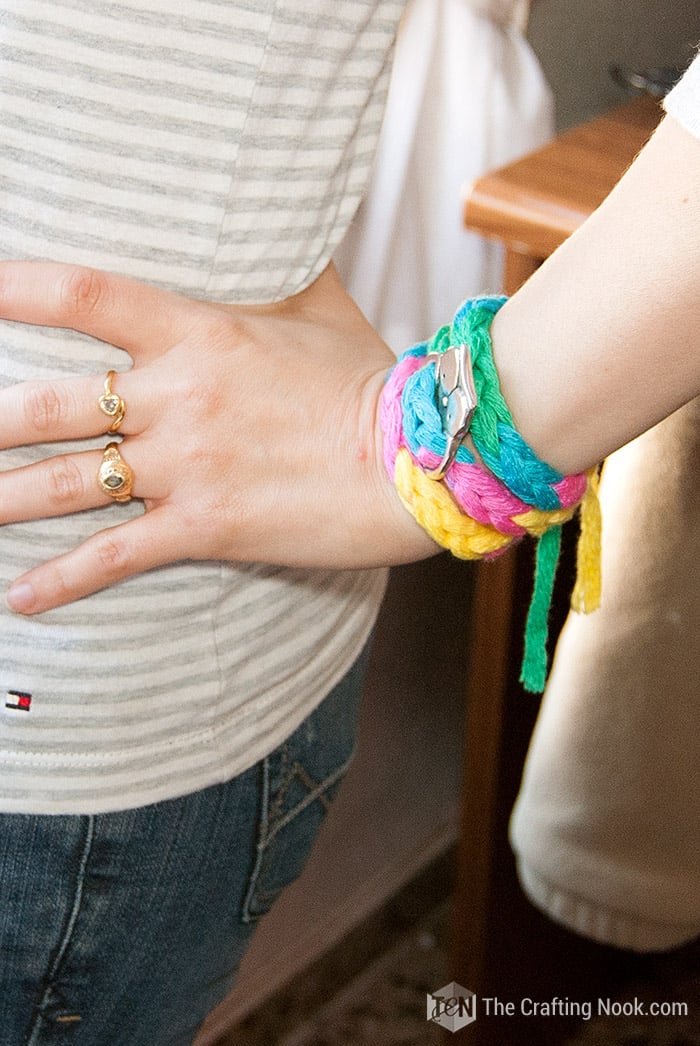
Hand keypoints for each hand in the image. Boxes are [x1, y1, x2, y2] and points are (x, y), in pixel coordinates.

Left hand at [0, 261, 435, 613]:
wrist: (418, 459)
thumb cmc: (374, 380)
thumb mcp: (323, 305)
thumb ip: (281, 263)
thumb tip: (278, 217)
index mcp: (197, 331)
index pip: (82, 296)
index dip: (11, 290)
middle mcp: (176, 396)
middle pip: (47, 403)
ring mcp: (185, 465)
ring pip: (62, 482)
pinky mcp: (206, 526)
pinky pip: (114, 556)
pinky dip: (61, 580)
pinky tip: (22, 599)